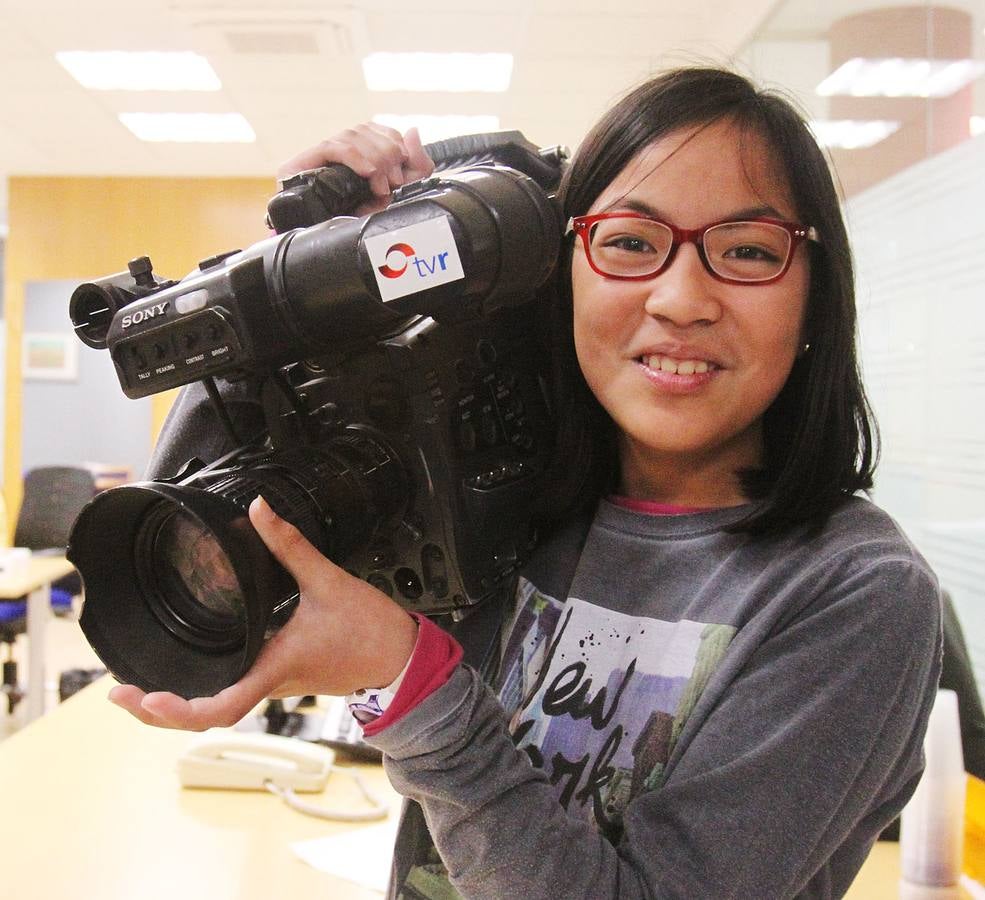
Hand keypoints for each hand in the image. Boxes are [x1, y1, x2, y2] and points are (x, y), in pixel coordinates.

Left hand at [108, 496, 418, 730]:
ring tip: (139, 689)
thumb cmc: (371, 632)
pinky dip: (201, 690)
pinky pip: (232, 691)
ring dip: (176, 704)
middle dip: (159, 711)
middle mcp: (269, 683)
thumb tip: (260, 511)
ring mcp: (273, 684)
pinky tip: (188, 671)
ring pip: (216, 706)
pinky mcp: (280, 676)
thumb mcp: (329, 582)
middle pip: (205, 716)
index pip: (219, 707)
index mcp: (274, 667)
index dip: (178, 710)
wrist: (400, 660)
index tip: (146, 697)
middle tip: (120, 692)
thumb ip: (290, 546)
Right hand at [276, 123, 434, 214]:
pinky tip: (368, 173)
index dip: (396, 144)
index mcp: (359, 153)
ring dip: (374, 159)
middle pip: (366, 130)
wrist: (330, 246)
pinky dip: (355, 157)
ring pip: (352, 136)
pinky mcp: (304, 163)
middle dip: (388, 154)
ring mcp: (321, 156)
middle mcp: (340, 150)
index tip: (402, 173)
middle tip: (394, 182)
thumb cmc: (360, 223)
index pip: (380, 130)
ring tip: (380, 187)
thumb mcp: (398, 195)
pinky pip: (333, 148)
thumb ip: (415, 165)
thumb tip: (413, 131)